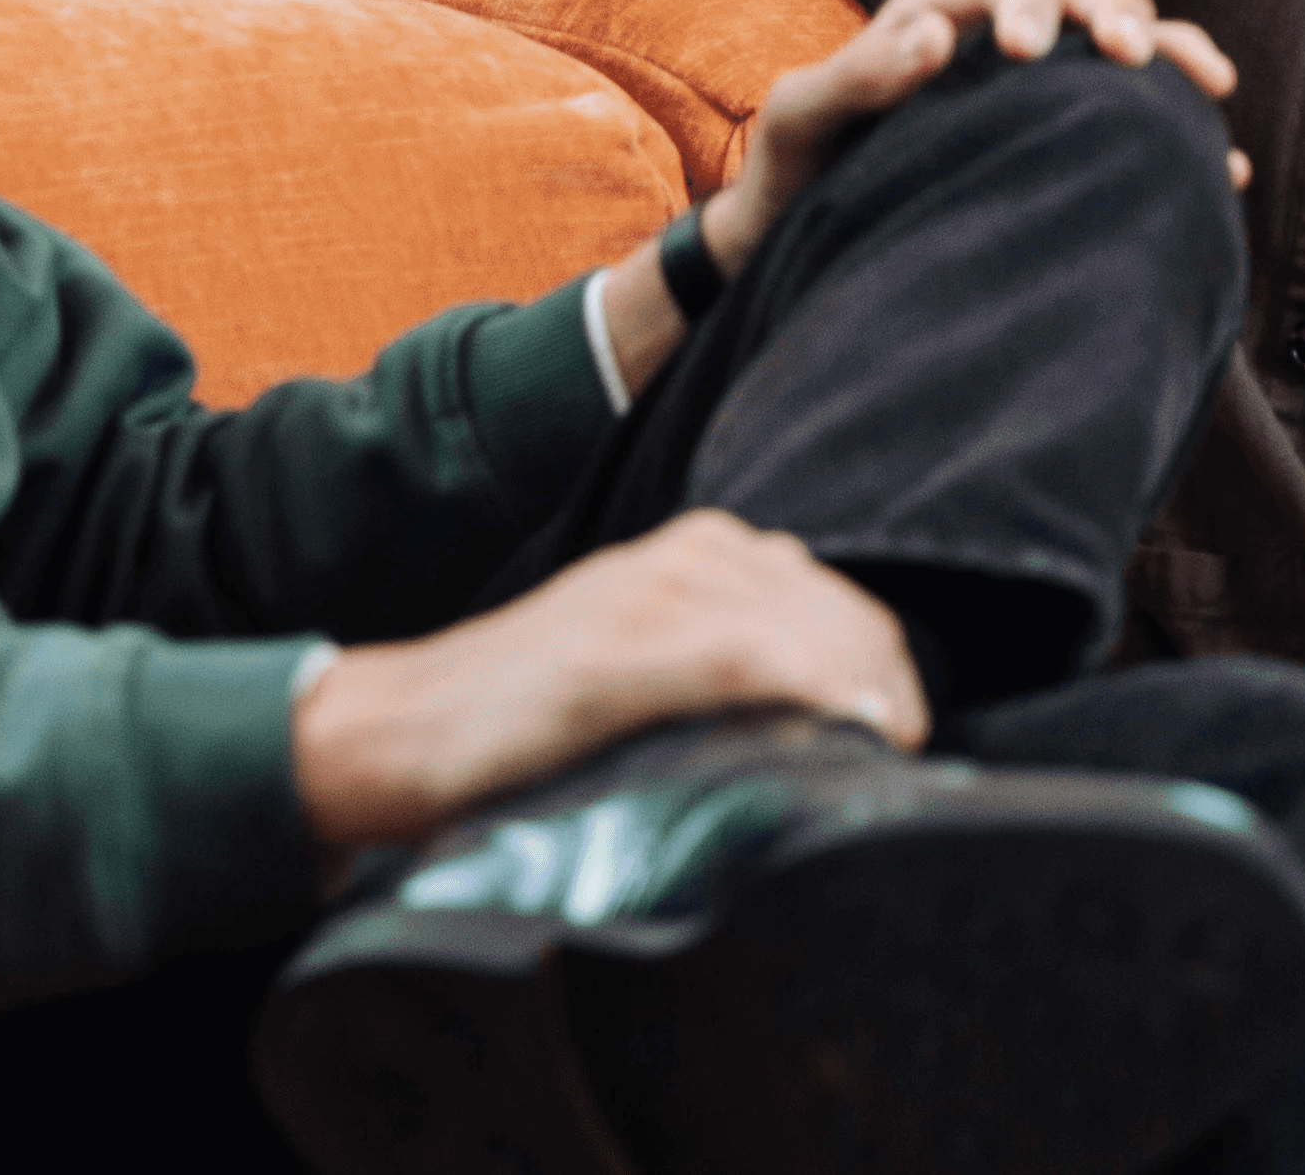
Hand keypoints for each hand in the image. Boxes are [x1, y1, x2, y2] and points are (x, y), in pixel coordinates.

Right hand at [290, 508, 923, 851]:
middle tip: (901, 748)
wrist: (403, 730)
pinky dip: (808, 684)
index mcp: (681, 556)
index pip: (821, 589)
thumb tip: (816, 720)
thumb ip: (715, 666)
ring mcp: (640, 598)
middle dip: (882, 671)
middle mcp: (672, 557)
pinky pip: (742, 654)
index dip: (876, 656)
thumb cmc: (520, 721)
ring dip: (860, 680)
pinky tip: (848, 724)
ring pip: (800, 618)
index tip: (896, 728)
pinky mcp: (614, 651)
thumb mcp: (634, 671)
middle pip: (827, 600)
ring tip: (883, 744)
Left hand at [707, 0, 1242, 270]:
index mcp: (938, 18)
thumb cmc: (794, 169)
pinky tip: (1223, 166)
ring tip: (1210, 84)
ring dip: (1169, 52)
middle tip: (1128, 59)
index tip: (1027, 52)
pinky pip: (1135, 121)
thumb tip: (937, 34)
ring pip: (1121, 47)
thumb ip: (859, 74)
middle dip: (1114, 15)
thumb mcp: (802, 118)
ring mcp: (1037, 93)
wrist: (802, 241)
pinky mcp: (1061, 144)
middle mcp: (997, 43)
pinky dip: (1180, 130)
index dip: (1029, 1)